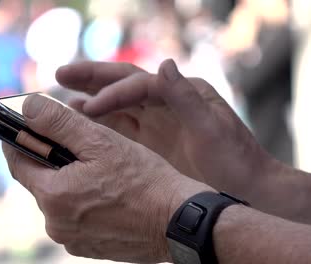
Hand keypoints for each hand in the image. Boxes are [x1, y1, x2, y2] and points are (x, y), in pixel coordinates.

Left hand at [2, 94, 211, 262]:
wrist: (179, 222)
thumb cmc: (144, 179)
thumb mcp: (100, 141)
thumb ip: (58, 122)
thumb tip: (27, 106)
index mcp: (52, 196)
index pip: (17, 160)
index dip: (18, 138)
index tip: (23, 123)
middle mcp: (55, 223)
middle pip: (39, 179)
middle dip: (50, 157)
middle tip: (74, 141)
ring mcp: (71, 239)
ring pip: (58, 197)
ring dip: (68, 179)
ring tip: (97, 167)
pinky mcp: (88, 247)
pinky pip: (74, 216)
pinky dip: (82, 199)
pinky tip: (106, 190)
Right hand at [56, 59, 275, 205]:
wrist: (248, 191)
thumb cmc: (236, 161)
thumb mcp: (213, 130)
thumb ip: (187, 98)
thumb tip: (165, 64)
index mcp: (182, 93)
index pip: (139, 84)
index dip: (112, 92)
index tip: (87, 107)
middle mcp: (165, 103)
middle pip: (122, 83)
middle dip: (91, 77)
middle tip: (62, 72)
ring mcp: (156, 123)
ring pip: (116, 105)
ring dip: (89, 99)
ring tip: (63, 96)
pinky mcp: (149, 143)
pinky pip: (118, 129)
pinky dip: (98, 124)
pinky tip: (80, 123)